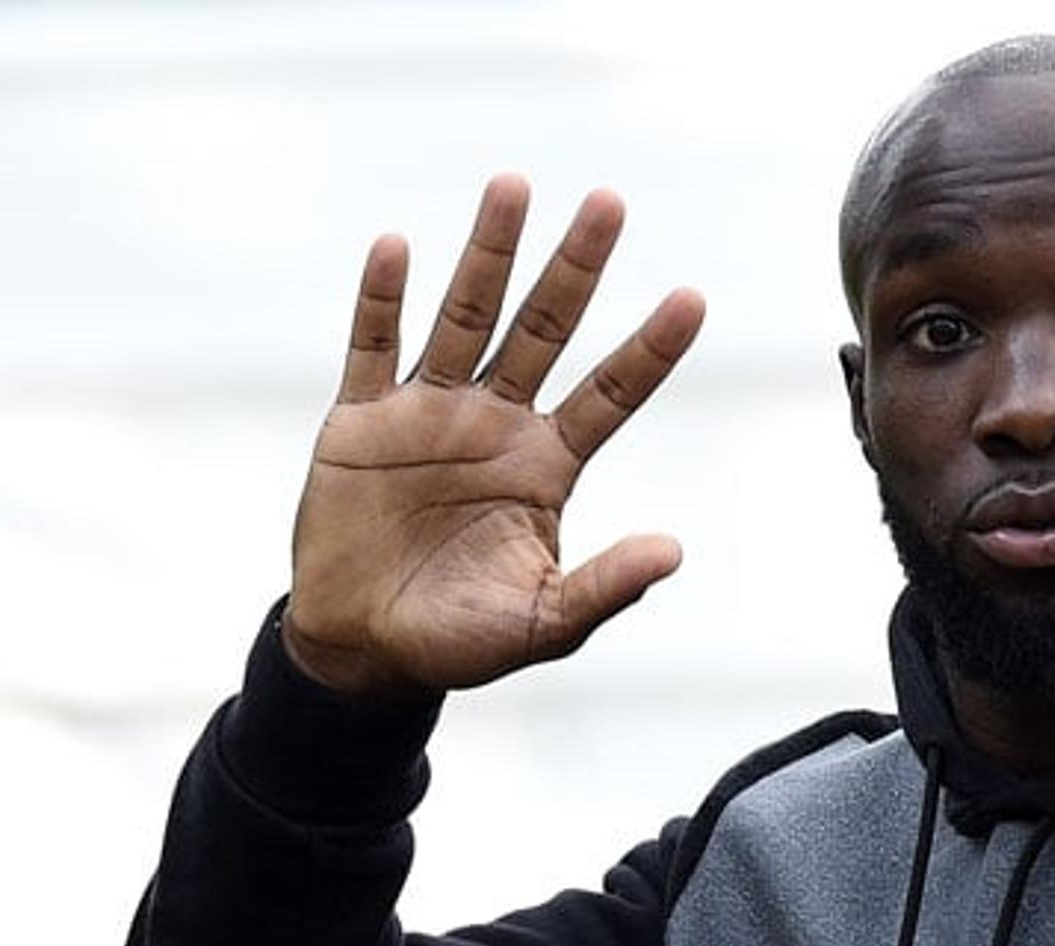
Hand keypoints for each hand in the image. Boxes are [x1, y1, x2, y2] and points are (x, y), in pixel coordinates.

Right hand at [282, 174, 703, 696]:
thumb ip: (605, 586)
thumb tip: (674, 552)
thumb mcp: (545, 622)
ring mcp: (427, 413)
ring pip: (465, 317)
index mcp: (547, 465)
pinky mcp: (361, 421)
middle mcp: (496, 424)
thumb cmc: (461, 639)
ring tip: (513, 186)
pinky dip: (381, 300)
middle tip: (610, 203)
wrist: (366, 649)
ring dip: (488, 254)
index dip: (650, 348)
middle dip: (576, 268)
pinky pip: (372, 348)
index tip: (693, 298)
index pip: (612, 393)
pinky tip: (397, 247)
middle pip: (546, 329)